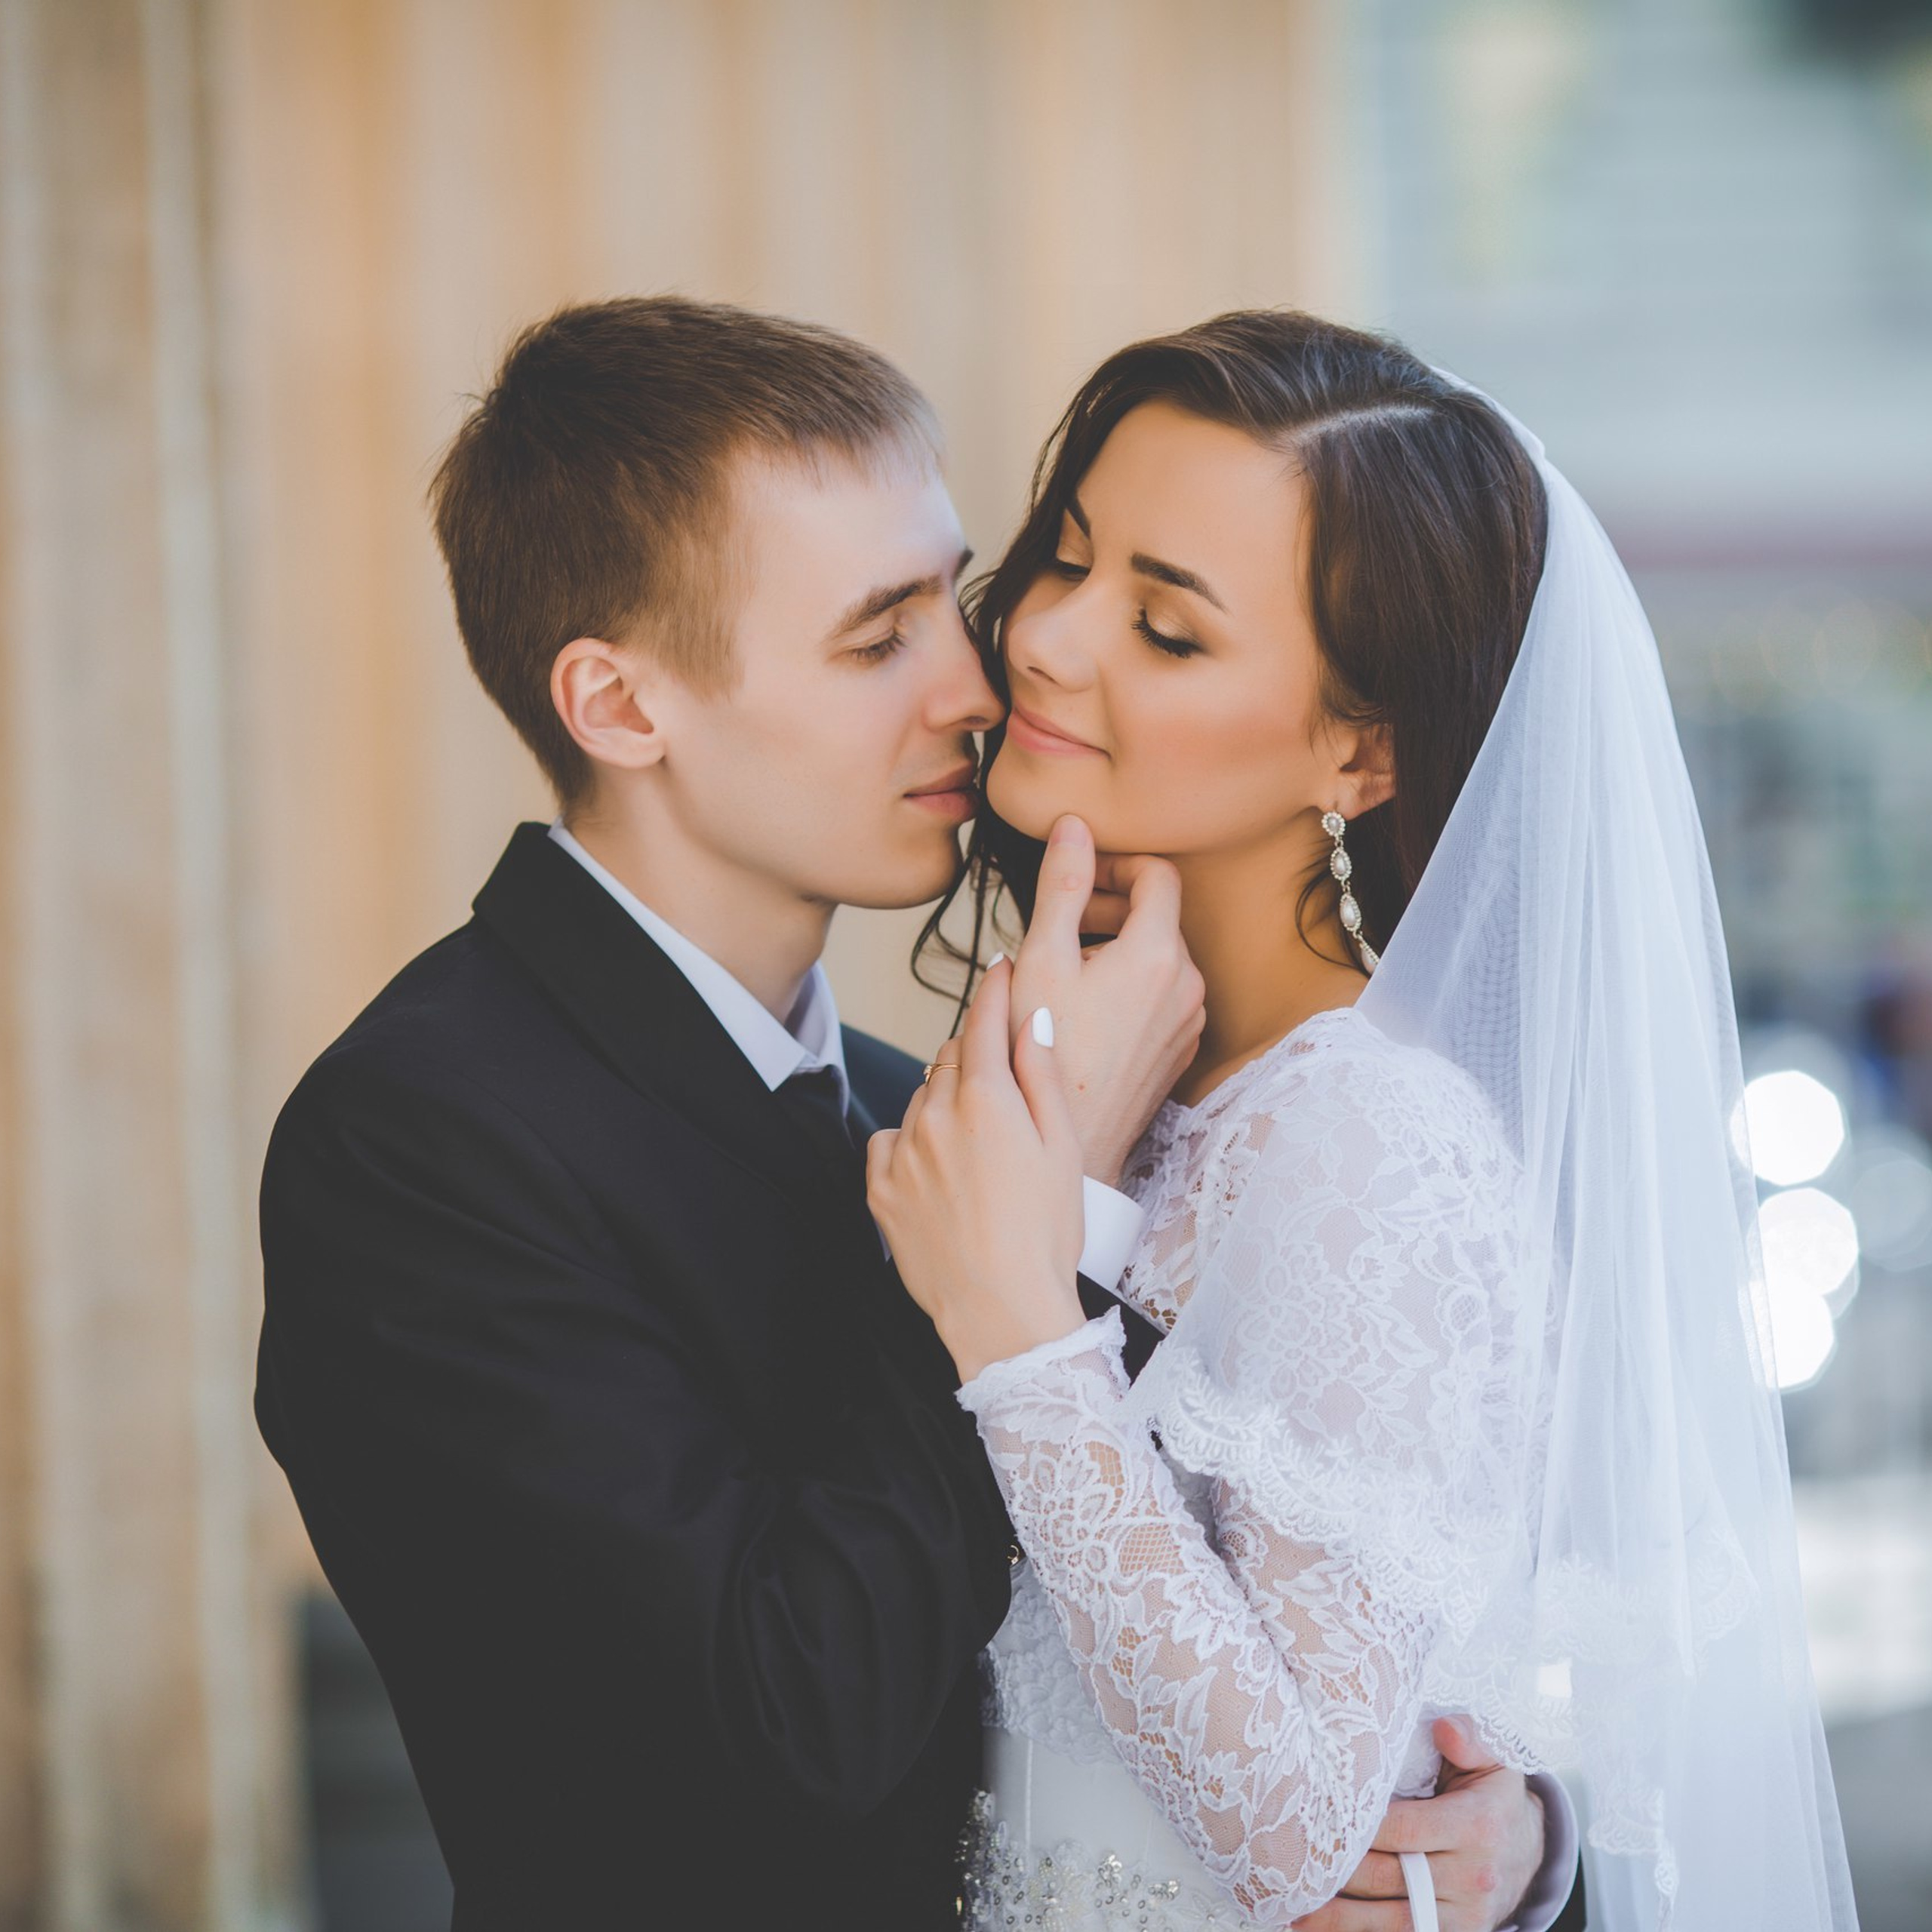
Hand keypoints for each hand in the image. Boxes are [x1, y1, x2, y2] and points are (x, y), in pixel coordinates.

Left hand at [867, 959, 1086, 1383]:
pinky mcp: (880, 1190)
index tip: (1001, 964)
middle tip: (1003, 1082)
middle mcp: (936, 1116)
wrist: (1003, 1313)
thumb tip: (1031, 1018)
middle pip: (951, 1058)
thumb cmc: (1046, 1235)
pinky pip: (890, 1141)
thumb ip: (1041, 1076)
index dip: (995, 988)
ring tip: (979, 1150)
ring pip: (922, 1099)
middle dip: (976, 1055)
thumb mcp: (1062, 1149)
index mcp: (987, 1100)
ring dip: (945, 1103)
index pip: (985, 1021)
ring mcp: (903, 1153)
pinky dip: (912, 1144)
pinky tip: (941, 1172)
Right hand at [1009, 815, 1204, 1186]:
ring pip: (1158, 959)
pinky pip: (1161, 997)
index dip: (1115, 864)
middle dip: (1108, 908)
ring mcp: (1189, 1022)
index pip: (1157, 875)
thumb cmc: (1046, 1057)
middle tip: (1059, 924)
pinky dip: (1129, 987)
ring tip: (1064, 971)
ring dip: (1116, 949)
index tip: (1078, 877)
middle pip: (1158, 917)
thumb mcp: (1043, 959)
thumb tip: (1073, 826)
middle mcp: (1189, 985)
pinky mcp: (1180, 1051)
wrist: (1072, 1143)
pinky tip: (1084, 1011)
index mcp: (1159, 954)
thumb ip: (1061, 884)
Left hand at [1291, 1720, 1544, 1931]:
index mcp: (1477, 1826)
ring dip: (1341, 1921)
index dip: (1356, 1827)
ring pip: (1393, 1922)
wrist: (1527, 1849)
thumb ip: (1469, 1738)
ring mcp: (1465, 1915)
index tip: (1314, 1817)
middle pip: (1389, 1877)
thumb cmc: (1493, 1793)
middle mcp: (1472, 1876)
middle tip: (1290, 1861)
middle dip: (1337, 1873)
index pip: (1402, 1829)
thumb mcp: (1493, 1757)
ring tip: (1295, 1913)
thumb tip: (1444, 1728)